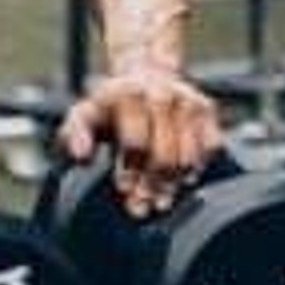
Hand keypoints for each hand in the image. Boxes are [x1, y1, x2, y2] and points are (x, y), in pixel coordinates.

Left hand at [57, 69, 219, 217]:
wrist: (146, 75)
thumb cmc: (111, 105)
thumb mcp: (84, 115)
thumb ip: (75, 135)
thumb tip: (81, 156)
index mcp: (129, 94)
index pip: (135, 143)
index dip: (129, 171)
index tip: (124, 190)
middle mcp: (161, 94)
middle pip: (163, 155)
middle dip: (151, 187)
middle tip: (141, 209)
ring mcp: (187, 101)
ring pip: (187, 156)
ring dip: (173, 184)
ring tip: (161, 200)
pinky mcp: (206, 108)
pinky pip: (210, 147)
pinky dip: (197, 167)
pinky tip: (183, 179)